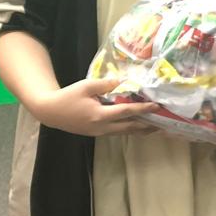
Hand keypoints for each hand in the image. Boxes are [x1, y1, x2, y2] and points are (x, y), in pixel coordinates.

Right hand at [31, 77, 158, 136]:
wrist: (50, 111)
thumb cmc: (68, 96)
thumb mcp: (87, 86)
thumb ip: (107, 84)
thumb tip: (125, 82)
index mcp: (99, 115)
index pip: (126, 112)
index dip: (143, 109)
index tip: (157, 106)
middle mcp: (102, 127)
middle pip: (130, 127)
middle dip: (148, 124)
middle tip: (164, 121)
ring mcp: (99, 133)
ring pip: (125, 132)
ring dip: (141, 129)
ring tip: (157, 126)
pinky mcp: (97, 133)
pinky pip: (118, 132)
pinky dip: (130, 129)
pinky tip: (139, 126)